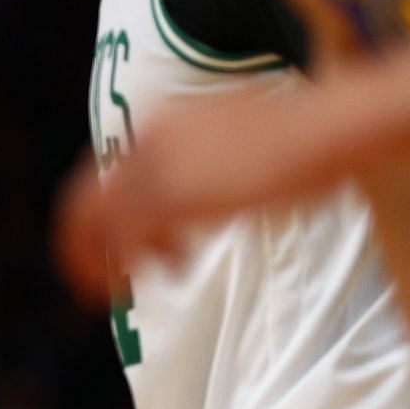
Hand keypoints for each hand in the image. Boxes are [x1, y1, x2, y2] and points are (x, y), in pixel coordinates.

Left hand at [54, 88, 334, 310]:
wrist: (324, 127)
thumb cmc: (302, 135)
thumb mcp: (237, 139)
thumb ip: (203, 160)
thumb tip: (197, 194)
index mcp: (161, 120)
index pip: (109, 173)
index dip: (108, 216)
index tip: (125, 247)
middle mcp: (148, 139)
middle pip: (84, 201)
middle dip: (86, 246)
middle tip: (105, 281)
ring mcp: (156, 167)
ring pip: (95, 226)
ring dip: (103, 263)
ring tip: (127, 288)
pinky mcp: (171, 197)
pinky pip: (125, 241)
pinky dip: (126, 268)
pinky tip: (159, 280)